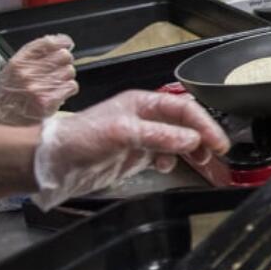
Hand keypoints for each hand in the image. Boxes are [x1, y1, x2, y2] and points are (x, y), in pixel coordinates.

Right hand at [0, 35, 78, 124]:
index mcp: (19, 62)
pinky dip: (68, 89)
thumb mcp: (16, 68)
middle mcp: (27, 73)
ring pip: (70, 71)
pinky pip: (72, 86)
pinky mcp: (48, 101)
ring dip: (65, 77)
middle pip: (64, 56)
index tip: (66, 44)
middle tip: (57, 70)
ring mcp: (38, 88)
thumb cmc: (12, 90)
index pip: (48, 43)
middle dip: (64, 62)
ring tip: (54, 84)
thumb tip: (63, 42)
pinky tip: (57, 93)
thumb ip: (36, 55)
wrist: (1, 117)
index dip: (62, 42)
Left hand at [32, 90, 230, 209]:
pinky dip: (171, 161)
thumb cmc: (81, 139)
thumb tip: (192, 139)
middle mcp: (144, 117)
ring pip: (177, 140)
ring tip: (199, 161)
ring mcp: (140, 137)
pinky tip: (166, 166)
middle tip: (216, 152)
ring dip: (190, 150)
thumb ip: (159, 135)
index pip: (184, 108)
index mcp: (143, 103)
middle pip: (184, 123)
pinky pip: (163, 156)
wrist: (52, 164)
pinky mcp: (134, 156)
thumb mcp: (122, 133)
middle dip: (202, 136)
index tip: (217, 141)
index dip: (204, 123)